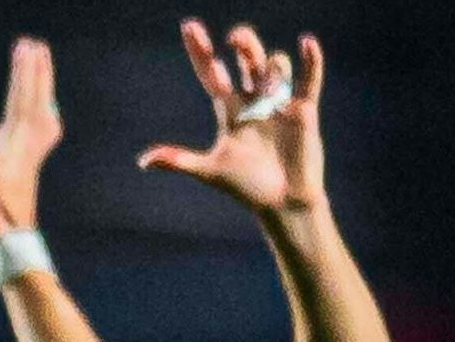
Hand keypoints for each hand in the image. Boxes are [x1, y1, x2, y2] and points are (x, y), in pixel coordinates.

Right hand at [0, 36, 62, 235]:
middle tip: (33, 44)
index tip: (24, 49)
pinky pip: (41, 125)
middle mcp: (28, 142)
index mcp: (15, 141)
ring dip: (39, 85)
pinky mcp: (29, 159)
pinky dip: (43, 109)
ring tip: (40, 63)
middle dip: (33, 71)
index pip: (20, 98)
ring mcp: (31, 150)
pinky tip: (45, 109)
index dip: (22, 73)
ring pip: (40, 108)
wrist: (10, 235)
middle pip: (33, 97)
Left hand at [138, 20, 325, 220]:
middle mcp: (253, 100)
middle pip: (245, 60)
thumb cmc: (245, 187)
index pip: (212, 72)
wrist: (281, 202)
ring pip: (273, 65)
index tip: (189, 27)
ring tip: (266, 77)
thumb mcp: (209, 170)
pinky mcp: (303, 110)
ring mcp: (279, 102)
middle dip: (242, 44)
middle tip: (234, 39)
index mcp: (228, 110)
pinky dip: (311, 61)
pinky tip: (306, 43)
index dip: (201, 51)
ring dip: (269, 62)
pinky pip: (309, 79)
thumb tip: (143, 161)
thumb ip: (179, 160)